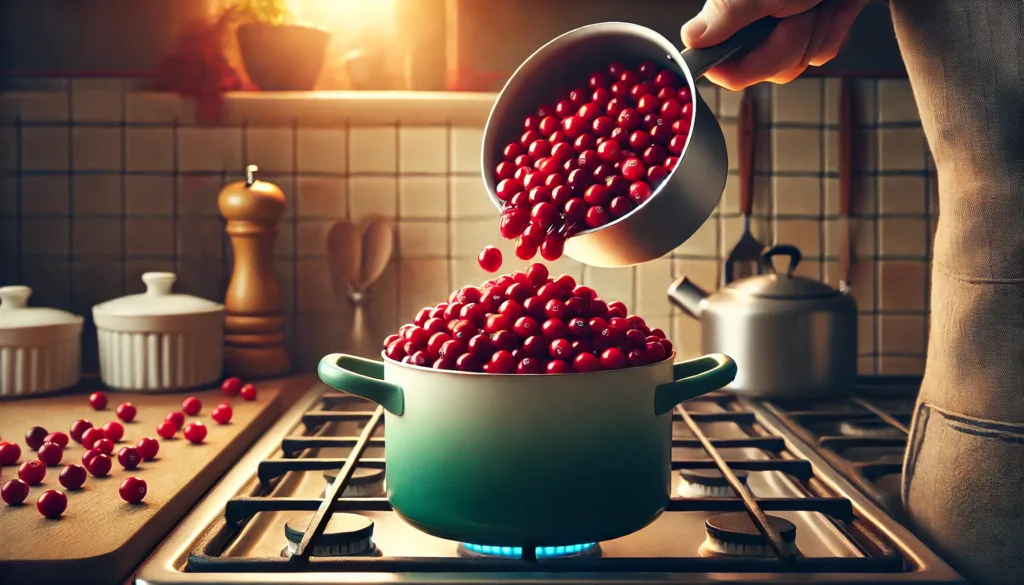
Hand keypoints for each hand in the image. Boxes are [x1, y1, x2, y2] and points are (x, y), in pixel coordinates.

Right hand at [681, 0, 867, 89]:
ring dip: (816, 32)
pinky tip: (831, 7)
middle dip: (791, 43)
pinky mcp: (811, 33)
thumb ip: (726, 13)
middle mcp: (752, 27)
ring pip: (798, 63)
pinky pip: (822, 51)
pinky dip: (833, 28)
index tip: (765, 39)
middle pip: (765, 70)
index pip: (722, 67)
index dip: (745, 64)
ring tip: (816, 3)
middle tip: (798, 10)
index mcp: (730, 17)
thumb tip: (691, 38)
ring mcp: (783, 32)